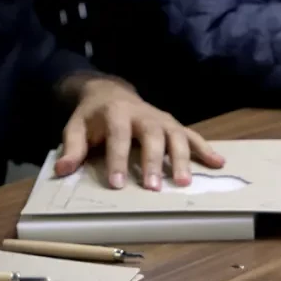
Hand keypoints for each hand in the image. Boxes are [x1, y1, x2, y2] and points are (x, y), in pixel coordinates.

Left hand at [54, 77, 224, 189]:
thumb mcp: (76, 128)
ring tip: (184, 183)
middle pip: (152, 136)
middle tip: (153, 188)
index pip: (118, 137)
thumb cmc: (92, 117)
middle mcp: (143, 114)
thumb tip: (62, 170)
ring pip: (175, 136)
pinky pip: (191, 136)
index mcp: (116, 113)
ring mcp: (161, 119)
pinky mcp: (173, 125)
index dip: (118, 160)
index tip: (118, 184)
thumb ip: (72, 148)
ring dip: (181, 159)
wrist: (110, 93)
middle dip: (153, 162)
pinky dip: (205, 149)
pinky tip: (218, 163)